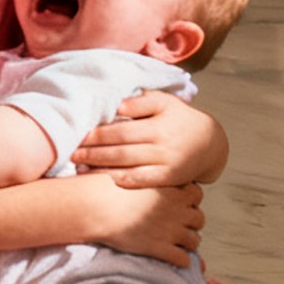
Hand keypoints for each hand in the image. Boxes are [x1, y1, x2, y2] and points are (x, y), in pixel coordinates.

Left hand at [72, 90, 224, 187]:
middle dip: (95, 154)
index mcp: (156, 126)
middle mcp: (161, 147)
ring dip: (104, 170)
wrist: (210, 142)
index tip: (79, 136)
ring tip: (82, 170)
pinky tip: (110, 181)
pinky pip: (145, 182)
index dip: (99, 135)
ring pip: (130, 168)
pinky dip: (127, 181)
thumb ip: (141, 102)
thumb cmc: (180, 117)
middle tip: (72, 154)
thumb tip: (118, 107)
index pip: (121, 132)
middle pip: (122, 151)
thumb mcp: (165, 102)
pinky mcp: (170, 179)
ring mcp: (166, 165)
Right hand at [90, 177, 204, 267]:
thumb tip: (143, 169)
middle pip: (199, 218)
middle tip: (176, 222)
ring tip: (175, 241)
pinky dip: (180, 260)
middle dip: (190, 221)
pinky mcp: (162, 249)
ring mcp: (171, 230)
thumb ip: (144, 170)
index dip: (188, 198)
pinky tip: (170, 256)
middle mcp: (176, 209)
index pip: (196, 193)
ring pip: (194, 240)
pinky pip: (183, 260)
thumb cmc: (106, 185)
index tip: (176, 200)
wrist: (95, 205)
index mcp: (170, 188)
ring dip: (187, 241)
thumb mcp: (129, 169)